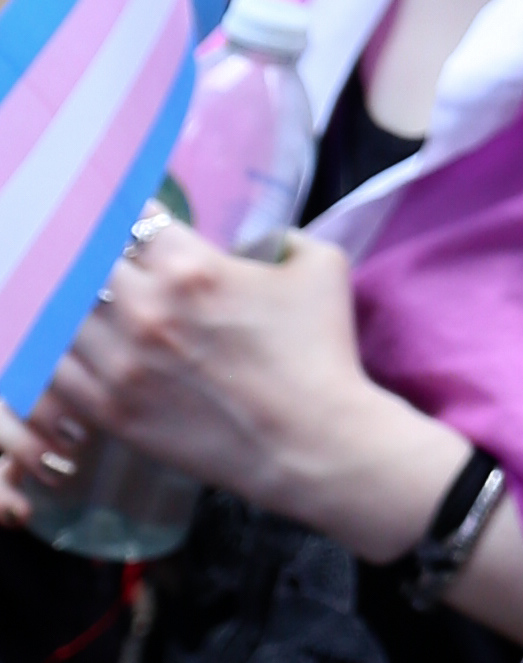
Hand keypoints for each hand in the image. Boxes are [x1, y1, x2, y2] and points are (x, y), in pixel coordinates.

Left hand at [8, 223, 445, 550]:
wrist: (311, 442)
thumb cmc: (322, 353)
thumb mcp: (321, 267)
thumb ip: (284, 238)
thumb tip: (262, 241)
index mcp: (192, 267)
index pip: (136, 220)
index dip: (137, 219)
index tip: (140, 227)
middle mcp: (146, 308)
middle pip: (93, 263)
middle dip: (109, 261)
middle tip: (118, 266)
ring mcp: (122, 363)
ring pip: (67, 315)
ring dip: (81, 306)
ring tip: (95, 308)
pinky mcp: (112, 409)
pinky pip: (60, 371)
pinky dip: (65, 355)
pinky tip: (82, 350)